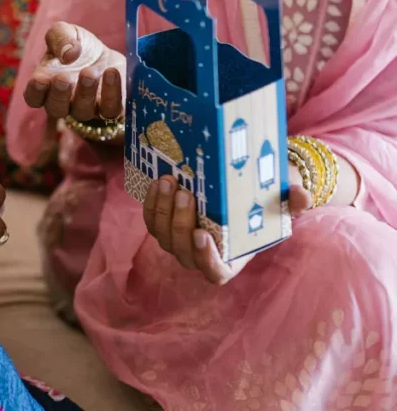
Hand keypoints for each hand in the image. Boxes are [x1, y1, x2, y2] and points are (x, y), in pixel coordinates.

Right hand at [22, 22, 125, 137]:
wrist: (106, 55)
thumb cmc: (78, 46)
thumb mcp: (65, 32)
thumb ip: (60, 38)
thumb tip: (68, 54)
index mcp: (45, 86)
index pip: (33, 98)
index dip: (35, 91)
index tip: (39, 79)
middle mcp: (63, 103)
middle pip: (56, 109)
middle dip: (59, 94)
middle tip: (65, 77)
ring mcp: (86, 108)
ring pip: (82, 112)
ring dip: (85, 93)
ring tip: (90, 71)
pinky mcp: (110, 108)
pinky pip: (110, 109)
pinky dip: (112, 92)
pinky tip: (111, 72)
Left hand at [143, 166, 313, 284]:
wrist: (240, 195)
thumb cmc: (263, 208)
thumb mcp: (283, 206)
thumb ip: (294, 204)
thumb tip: (302, 195)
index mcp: (229, 261)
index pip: (214, 271)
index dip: (206, 258)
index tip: (202, 235)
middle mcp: (200, 257)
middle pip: (181, 250)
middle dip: (180, 222)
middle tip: (186, 195)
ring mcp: (178, 243)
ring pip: (162, 235)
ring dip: (163, 209)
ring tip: (170, 183)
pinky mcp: (164, 226)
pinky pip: (152, 220)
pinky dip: (152, 204)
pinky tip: (158, 183)